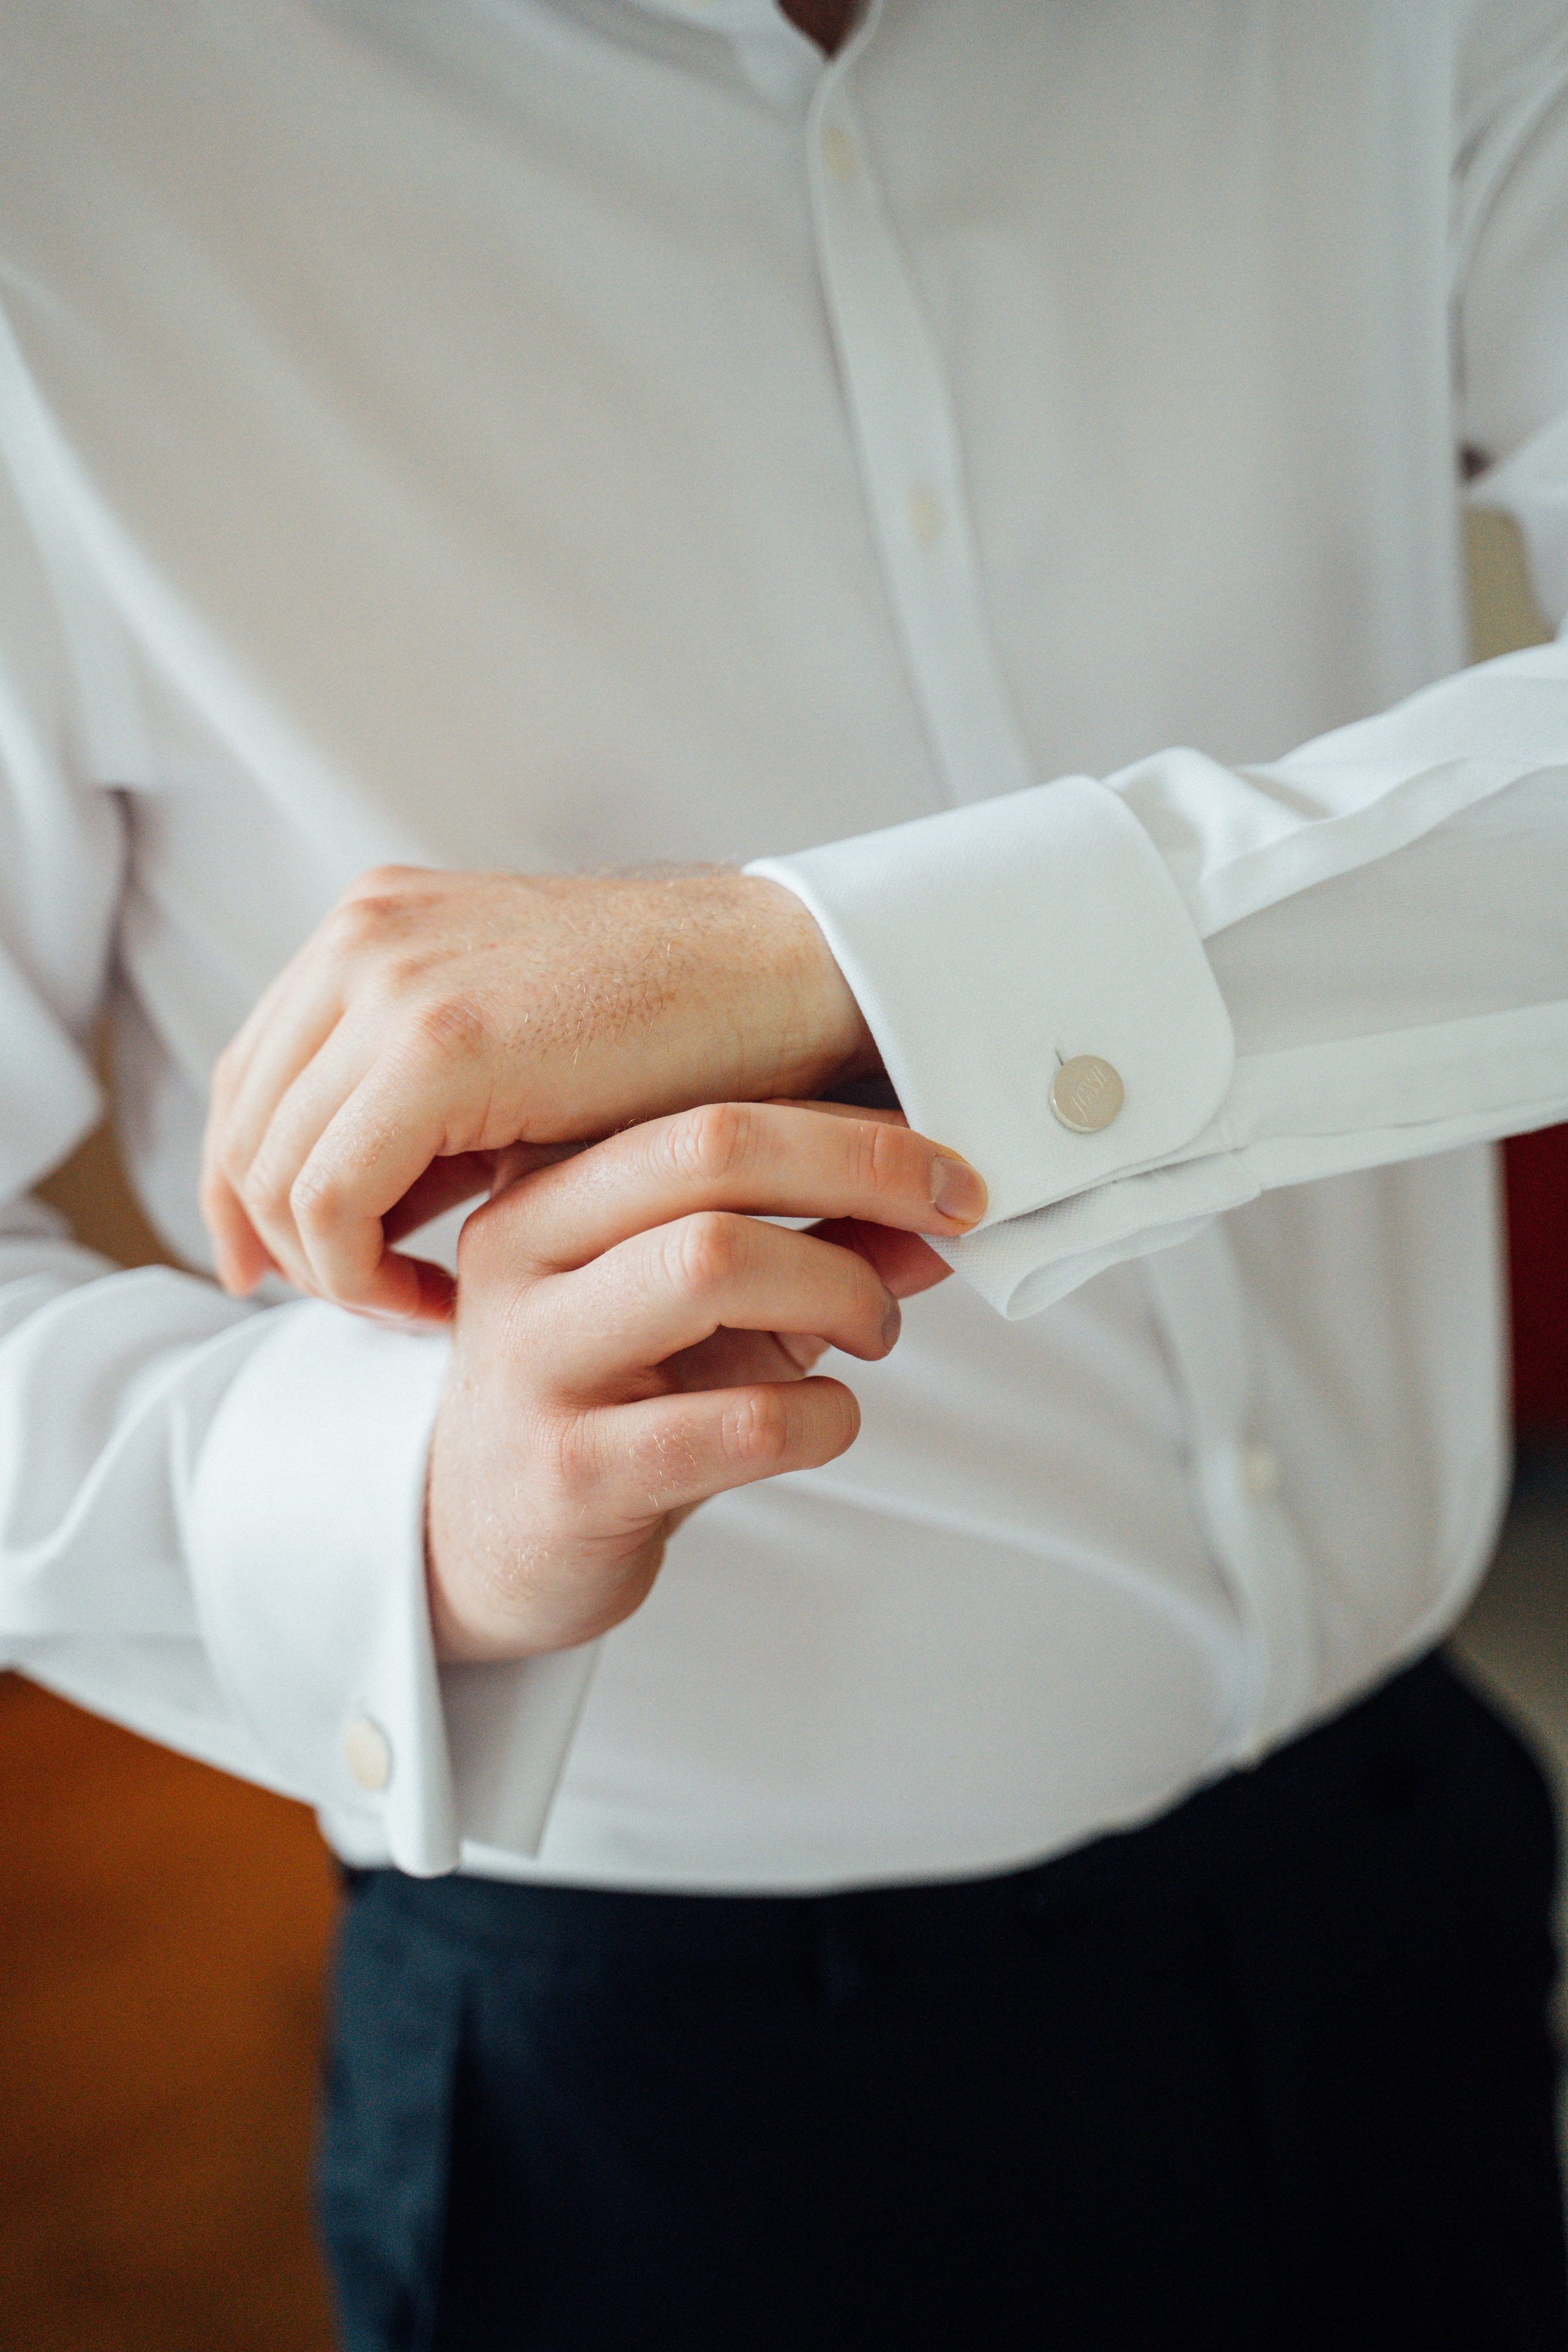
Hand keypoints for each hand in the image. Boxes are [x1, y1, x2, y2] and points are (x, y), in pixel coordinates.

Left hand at [201, 865, 876, 1318]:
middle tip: (361, 1310)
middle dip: (281, 1242)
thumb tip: (344, 1209)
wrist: (786, 979)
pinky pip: (331, 1200)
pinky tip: (443, 1300)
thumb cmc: (675, 1033)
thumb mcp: (511, 1056)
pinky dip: (364, 1275)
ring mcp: (389, 981)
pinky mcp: (434, 1047)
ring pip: (275, 1173)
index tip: (279, 1273)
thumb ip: (418, 1111)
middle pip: (244, 1127)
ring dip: (334, 1270)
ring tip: (423, 1307)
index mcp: (372, 927)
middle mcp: (360, 938)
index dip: (242, 1191)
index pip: (249, 1077)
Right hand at [424, 1100, 984, 1659]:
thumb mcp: (707, 1312)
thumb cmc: (607, 1403)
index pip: (709, 1112)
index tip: (948, 1163)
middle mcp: (521, 1255)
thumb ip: (813, 1251)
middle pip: (711, 1157)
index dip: (852, 1129)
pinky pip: (737, 1419)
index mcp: (545, 1187)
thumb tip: (944, 1214)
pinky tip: (825, 1420)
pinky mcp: (570, 1474)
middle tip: (947, 1219)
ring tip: (872, 1331)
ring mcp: (535, 1363)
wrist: (480, 1548)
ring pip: (715, 1263)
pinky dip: (823, 1413)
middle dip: (861, 1173)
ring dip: (843, 1289)